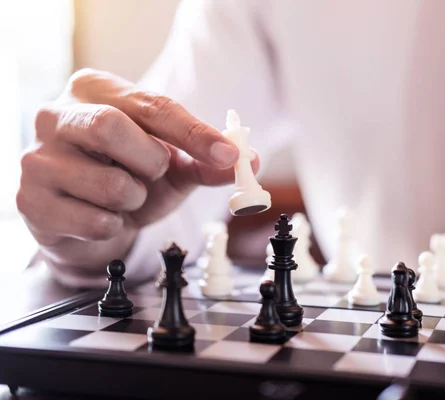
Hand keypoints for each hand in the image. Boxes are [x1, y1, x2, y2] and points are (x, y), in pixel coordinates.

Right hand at [17, 68, 258, 276]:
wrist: (86, 218)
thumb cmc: (128, 177)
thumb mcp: (172, 164)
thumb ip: (208, 161)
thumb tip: (250, 161)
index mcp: (93, 90)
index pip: (151, 105)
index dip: (195, 133)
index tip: (229, 155)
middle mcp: (55, 114)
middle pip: (111, 126)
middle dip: (150, 161)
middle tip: (154, 173)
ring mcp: (37, 158)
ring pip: (109, 183)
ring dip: (135, 200)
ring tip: (124, 197)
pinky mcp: (30, 200)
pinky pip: (94, 221)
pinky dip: (114, 226)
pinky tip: (102, 217)